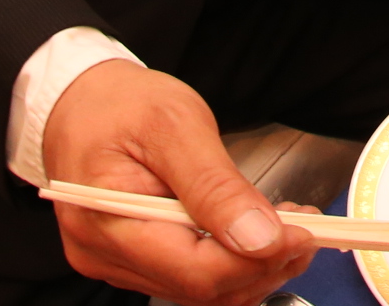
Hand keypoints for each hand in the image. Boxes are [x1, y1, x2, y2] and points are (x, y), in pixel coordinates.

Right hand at [43, 60, 316, 304]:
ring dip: (252, 267)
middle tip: (307, 229)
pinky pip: (187, 277)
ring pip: (198, 290)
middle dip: (262, 265)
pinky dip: (230, 263)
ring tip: (288, 228)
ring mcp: (115, 263)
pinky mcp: (131, 260)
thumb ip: (215, 185)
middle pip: (200, 288)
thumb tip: (260, 238)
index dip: (255, 259)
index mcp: (106, 221)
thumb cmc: (121, 104)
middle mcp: (104, 255)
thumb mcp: (175, 125)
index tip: (303, 232)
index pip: (194, 270)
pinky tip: (256, 235)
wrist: (81, 102)